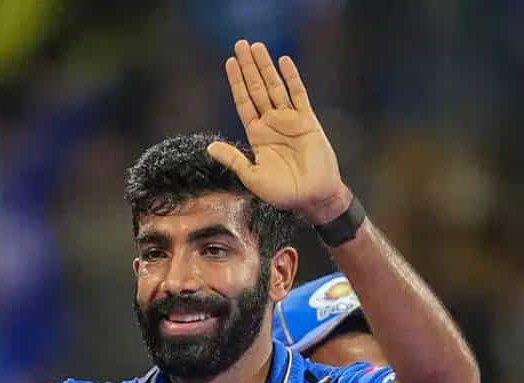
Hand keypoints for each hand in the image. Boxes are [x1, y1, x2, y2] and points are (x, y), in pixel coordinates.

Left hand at [207, 40, 349, 225]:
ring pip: (275, 87)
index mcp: (257, 135)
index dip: (237, 83)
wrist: (313, 197)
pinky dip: (291, 78)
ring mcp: (289, 120)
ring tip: (257, 46)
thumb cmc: (283, 192)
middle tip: (241, 44)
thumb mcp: (252, 177)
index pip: (244, 102)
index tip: (230, 63)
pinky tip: (284, 61)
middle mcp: (271, 123)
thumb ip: (233, 159)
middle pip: (257, 88)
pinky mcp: (307, 121)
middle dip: (249, 67)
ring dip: (265, 67)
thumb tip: (210, 147)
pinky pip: (298, 94)